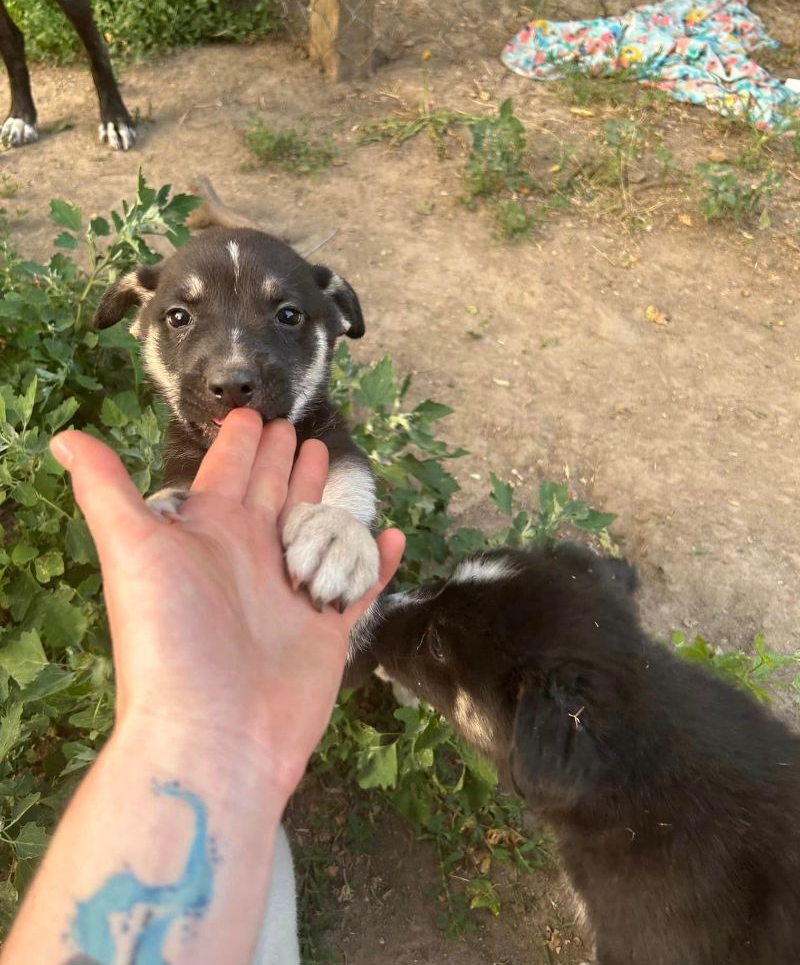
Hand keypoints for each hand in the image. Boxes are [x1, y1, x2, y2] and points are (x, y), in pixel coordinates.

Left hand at [50, 411, 403, 798]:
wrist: (212, 733)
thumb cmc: (169, 638)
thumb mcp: (133, 551)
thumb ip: (106, 490)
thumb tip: (63, 437)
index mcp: (210, 535)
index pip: (226, 474)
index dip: (237, 444)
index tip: (251, 413)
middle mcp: (250, 558)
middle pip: (271, 494)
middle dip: (281, 460)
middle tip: (296, 429)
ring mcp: (290, 593)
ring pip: (314, 530)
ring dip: (321, 496)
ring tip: (329, 462)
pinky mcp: (327, 629)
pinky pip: (359, 585)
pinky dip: (375, 561)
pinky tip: (389, 536)